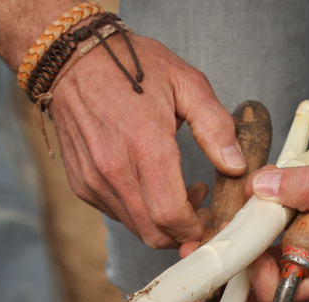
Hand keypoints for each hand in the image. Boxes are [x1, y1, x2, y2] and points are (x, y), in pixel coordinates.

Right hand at [47, 36, 243, 248]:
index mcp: (144, 145)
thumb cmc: (132, 65)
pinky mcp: (82, 185)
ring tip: (175, 189)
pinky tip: (148, 183)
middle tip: (198, 207)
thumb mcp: (185, 82)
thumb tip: (235, 166)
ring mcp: (94, 180)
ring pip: (135, 227)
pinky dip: (138, 211)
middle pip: (154, 233)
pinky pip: (116, 213)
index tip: (211, 216)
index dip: (196, 228)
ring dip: (161, 222)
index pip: (171, 216)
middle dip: (182, 233)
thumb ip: (215, 126)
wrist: (73, 60)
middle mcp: (114, 170)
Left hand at [239, 130, 308, 301]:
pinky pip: (288, 220)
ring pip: (274, 246)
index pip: (281, 294)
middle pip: (268, 277)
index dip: (253, 278)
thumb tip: (263, 185)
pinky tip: (255, 192)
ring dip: (251, 231)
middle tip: (208, 241)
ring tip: (225, 215)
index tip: (239, 247)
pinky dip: (271, 207)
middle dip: (239, 262)